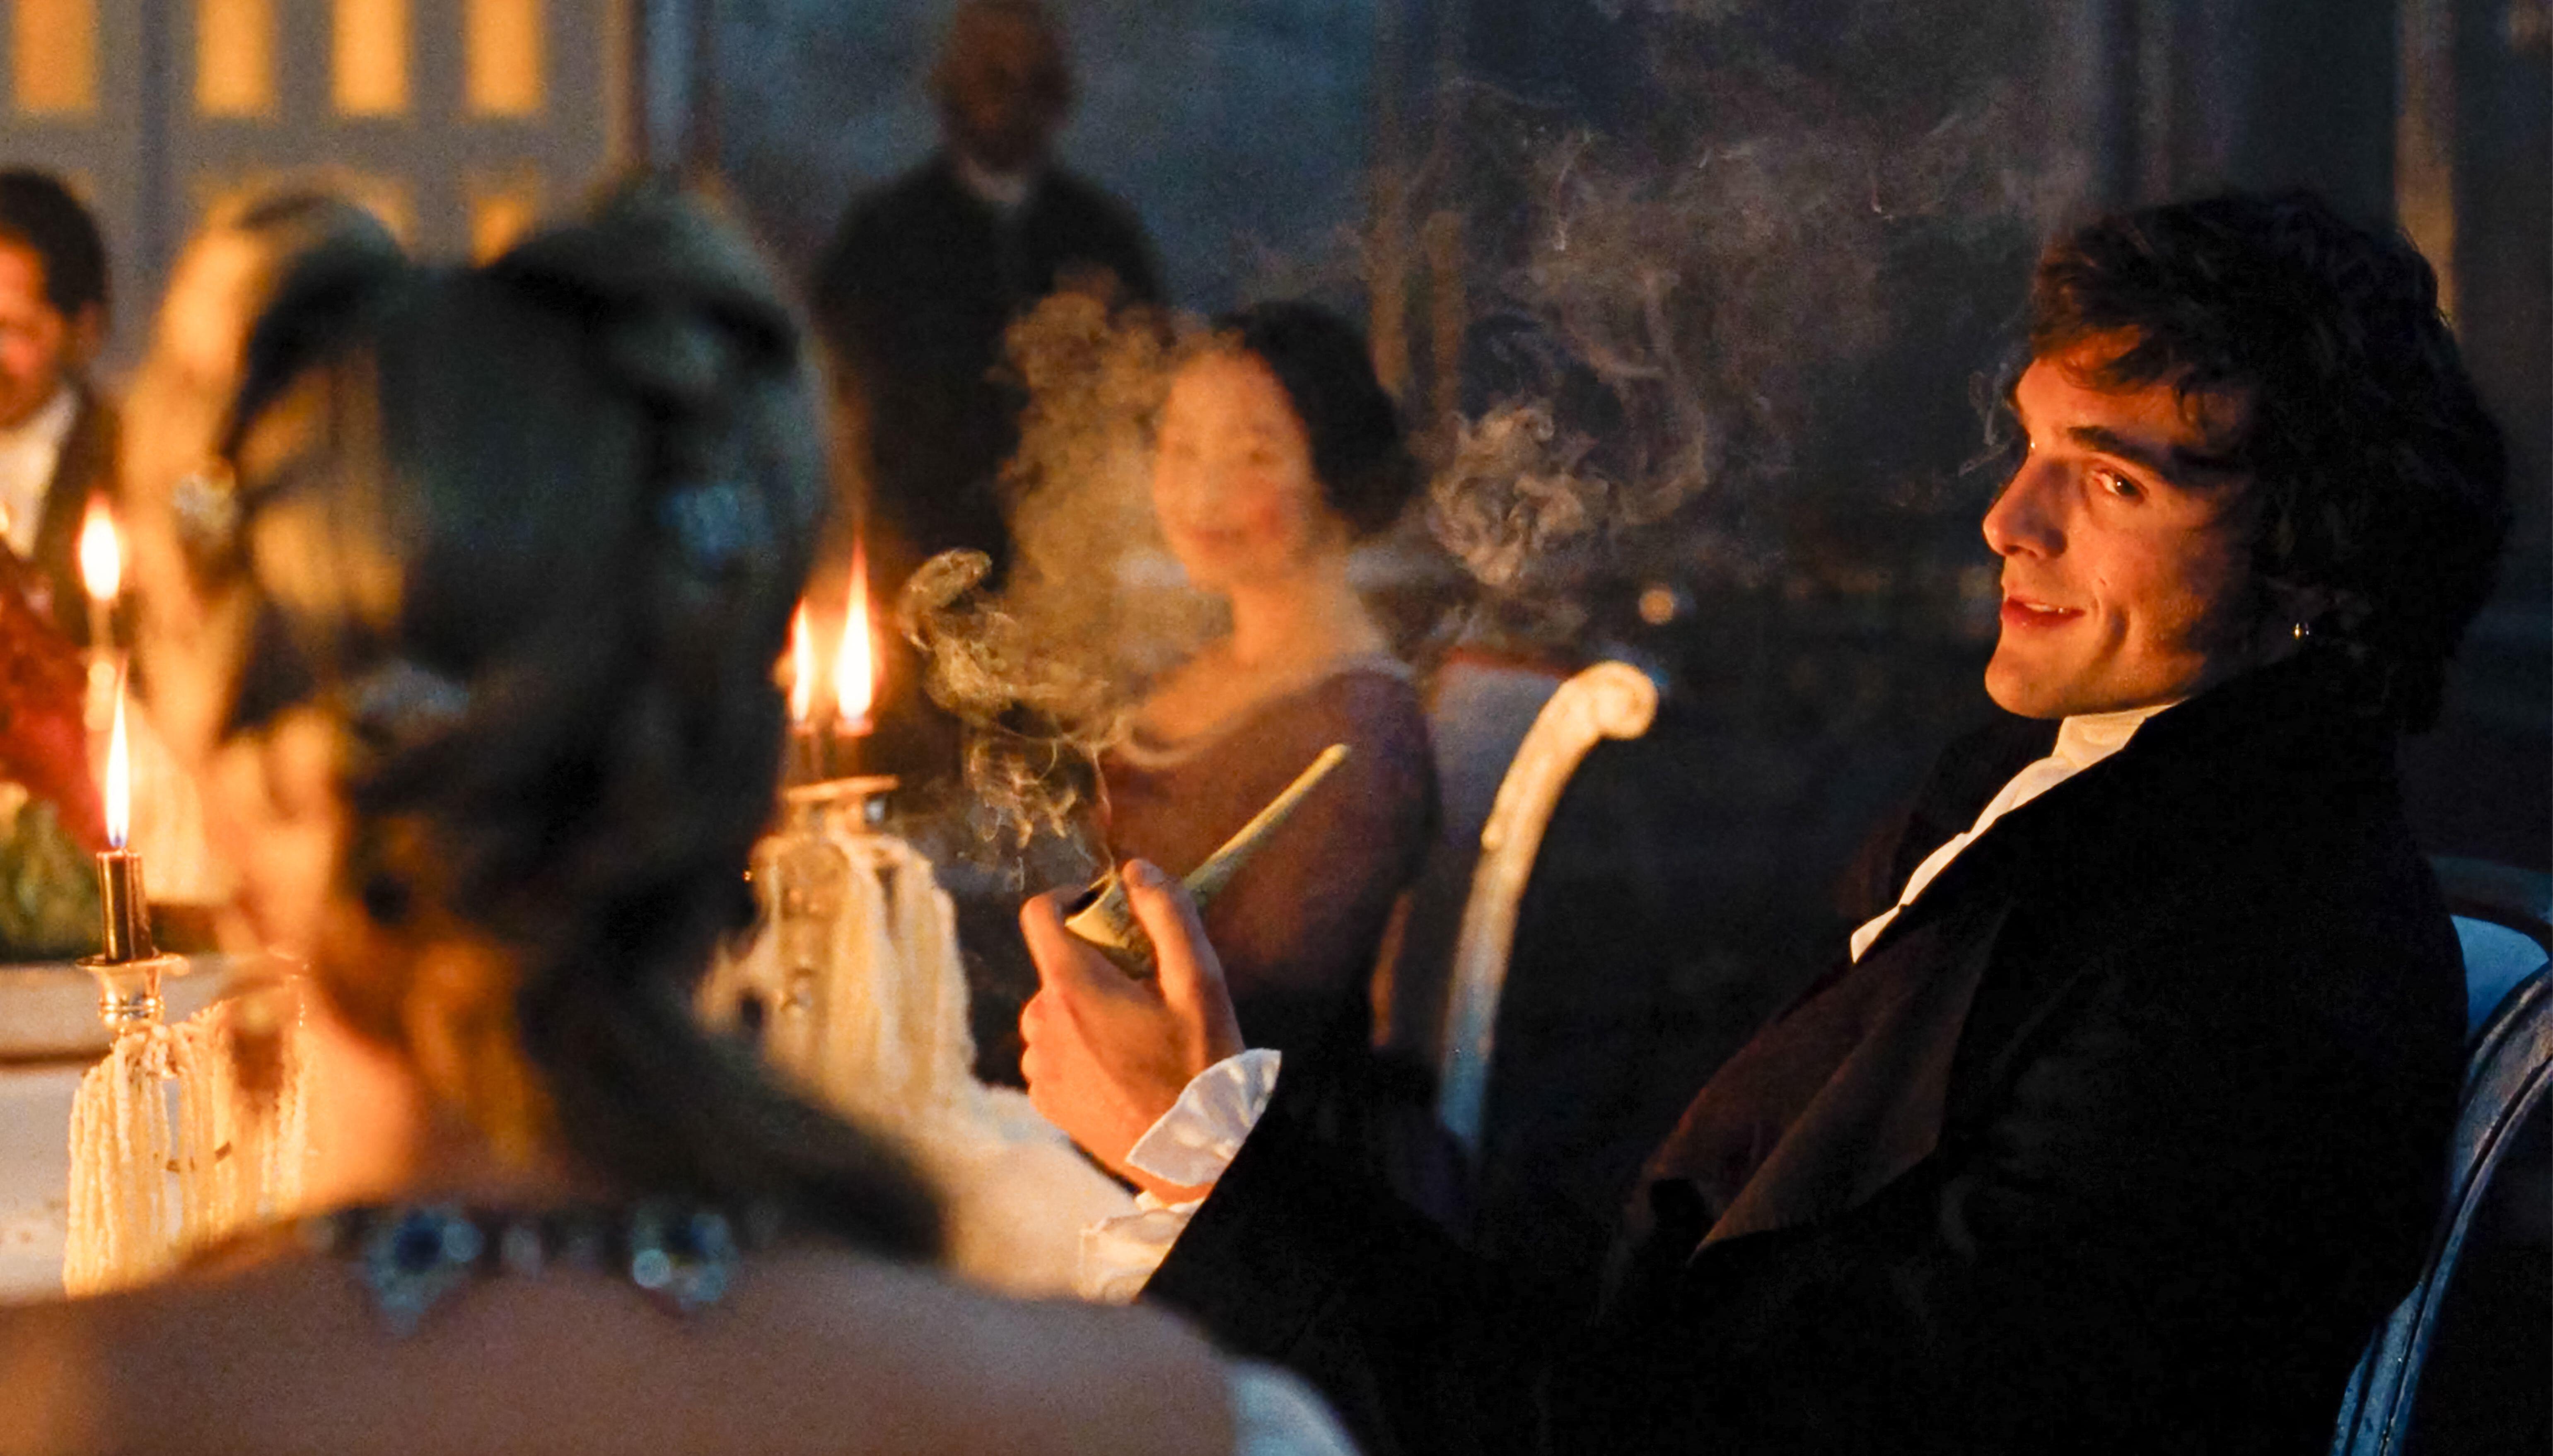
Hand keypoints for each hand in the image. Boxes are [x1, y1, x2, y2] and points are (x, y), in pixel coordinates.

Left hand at [1019, 859, 1244, 1200]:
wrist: (1196, 1154)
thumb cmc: (1201, 1063)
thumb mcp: (1199, 980)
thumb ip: (1166, 914)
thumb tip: (1136, 869)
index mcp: (1072, 987)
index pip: (1038, 915)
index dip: (1067, 900)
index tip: (1100, 910)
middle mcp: (1041, 1024)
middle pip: (1054, 967)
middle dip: (1093, 965)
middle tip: (1143, 988)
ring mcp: (1039, 1067)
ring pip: (1051, 1014)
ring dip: (1083, 1011)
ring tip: (1135, 1037)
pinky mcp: (1045, 1102)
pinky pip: (1052, 1056)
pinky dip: (1078, 1051)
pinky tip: (1120, 1070)